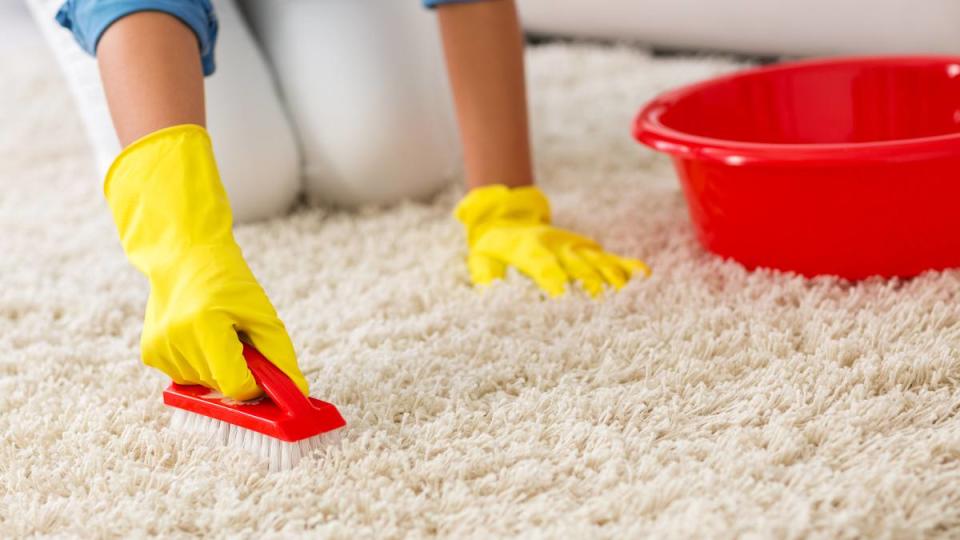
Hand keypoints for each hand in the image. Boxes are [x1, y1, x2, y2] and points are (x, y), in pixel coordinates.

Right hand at [105, 125, 307, 399]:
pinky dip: (199, 365)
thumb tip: (298, 393)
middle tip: (238, 339)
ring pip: (202, 386)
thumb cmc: (229, 283)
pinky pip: (185, 378)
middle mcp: (176, 340)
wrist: (185, 257)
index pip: (236, 386)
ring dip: (217, 368)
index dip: (255, 385)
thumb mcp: (263, 314)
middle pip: (220, 388)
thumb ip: (281, 357)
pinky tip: (198, 336)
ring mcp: (159, 349)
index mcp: (206, 326)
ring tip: (216, 332)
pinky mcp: (150, 354)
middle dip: (237, 372)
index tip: (262, 371)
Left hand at [454, 185, 649, 296]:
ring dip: (612, 278)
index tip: (563, 300)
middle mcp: (556, 245)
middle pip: (578, 266)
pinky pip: (609, 256)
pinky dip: (626, 266)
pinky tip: (644, 276)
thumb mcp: (480, 260)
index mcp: (529, 249)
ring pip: (597, 261)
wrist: (508, 216)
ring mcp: (574, 244)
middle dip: (590, 285)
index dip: (554, 281)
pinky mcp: (585, 246)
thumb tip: (490, 294)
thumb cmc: (492, 247)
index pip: (544, 266)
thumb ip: (485, 277)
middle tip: (603, 308)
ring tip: (628, 296)